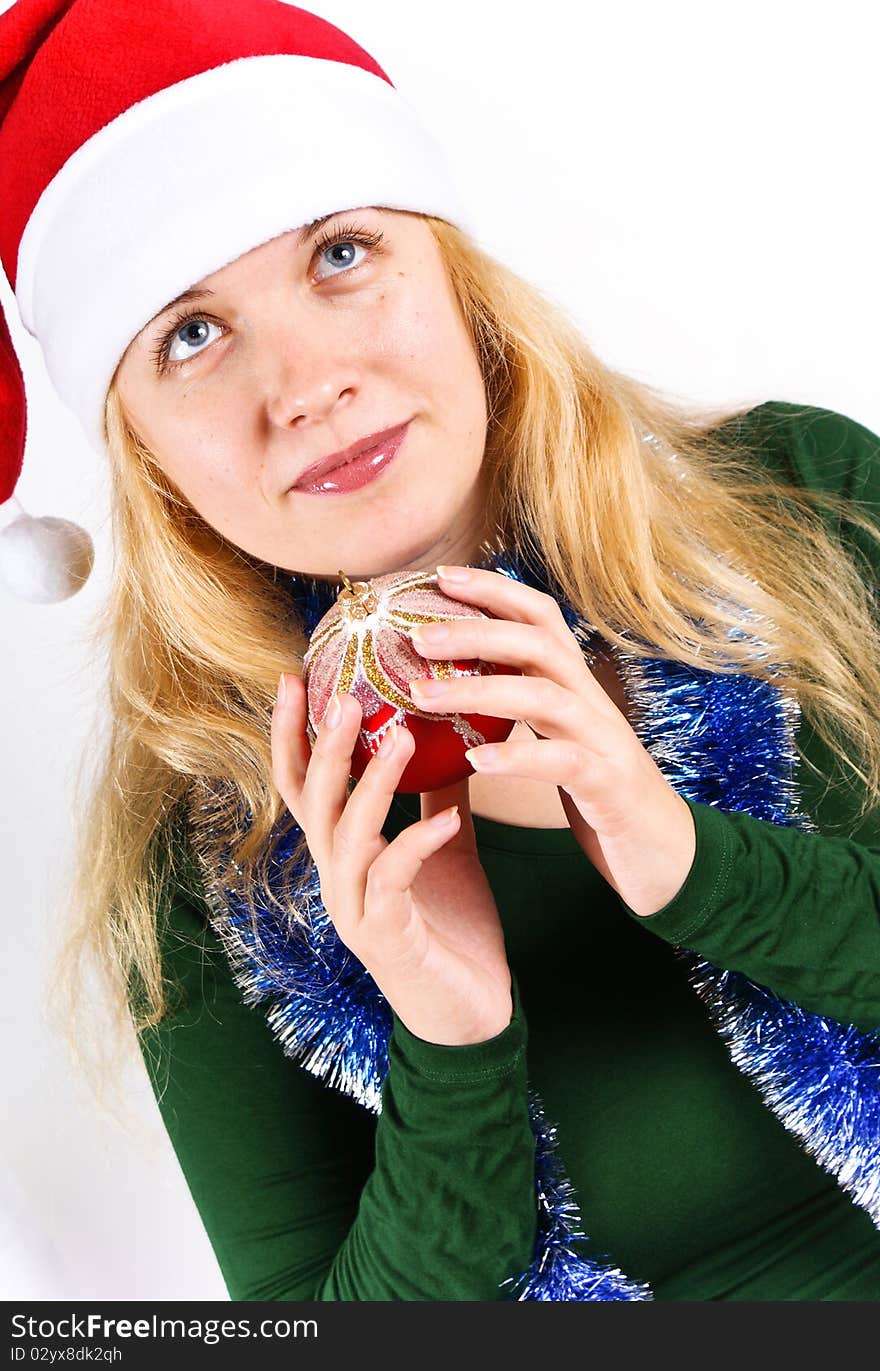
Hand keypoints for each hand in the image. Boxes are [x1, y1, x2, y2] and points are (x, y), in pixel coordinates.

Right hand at [270, 672, 513, 1044]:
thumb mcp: (447, 849)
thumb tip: (453, 737)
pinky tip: (449, 821)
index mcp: (345, 854)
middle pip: (313, 802)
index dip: (293, 734)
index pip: (303, 784)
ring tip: (400, 738)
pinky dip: (416, 846)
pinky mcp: (387, 939)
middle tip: (344, 693)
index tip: (296, 677)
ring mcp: (355, 910)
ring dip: (371, 785)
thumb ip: (438, 798)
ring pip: (346, 837)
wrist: (472, 1014)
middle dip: (323, 746)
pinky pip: (393, 883)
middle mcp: (337, 878)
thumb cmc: (452, 928)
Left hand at [408, 565, 696, 917]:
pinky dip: (518, 758)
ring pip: (545, 695)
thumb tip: (454, 686)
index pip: (540, 619)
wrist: (667, 855)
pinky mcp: (610, 787)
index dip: (494, 591)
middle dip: (476, 631)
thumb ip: (521, 711)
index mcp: (577, 687)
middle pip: (539, 643)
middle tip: (418, 635)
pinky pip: (564, 762)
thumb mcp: (558, 741)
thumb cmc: (600, 795)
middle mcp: (592, 703)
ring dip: (479, 689)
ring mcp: (605, 742)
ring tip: (423, 694)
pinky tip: (476, 760)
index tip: (441, 576)